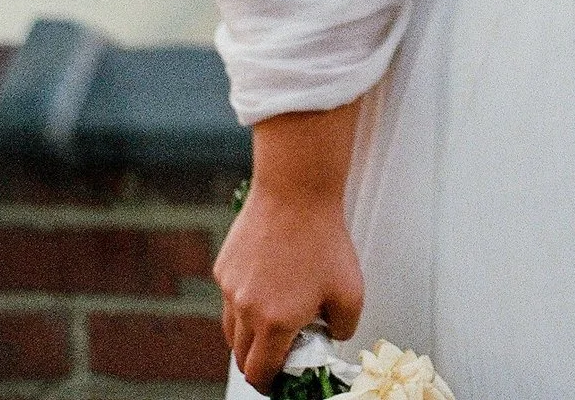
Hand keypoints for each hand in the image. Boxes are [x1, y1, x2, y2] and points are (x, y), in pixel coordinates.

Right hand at [217, 183, 363, 392]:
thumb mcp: (352, 292)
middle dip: (258, 364)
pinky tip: (268, 284)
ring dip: (248, 336)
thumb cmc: (324, 240)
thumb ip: (344, 327)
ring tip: (272, 321)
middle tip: (278, 356)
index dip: (268, 385)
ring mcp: (230, 289)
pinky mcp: (223, 268)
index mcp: (275, 323)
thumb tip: (331, 338)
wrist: (296, 193)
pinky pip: (230, 298)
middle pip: (241, 357)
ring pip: (231, 329)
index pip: (260, 373)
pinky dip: (244, 302)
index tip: (278, 384)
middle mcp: (245, 311)